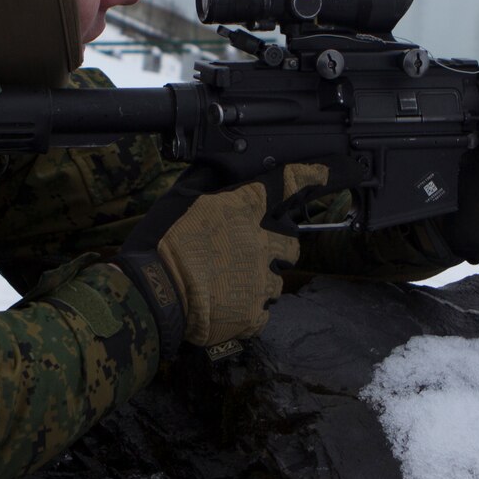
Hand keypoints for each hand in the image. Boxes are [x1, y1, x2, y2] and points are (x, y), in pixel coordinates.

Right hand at [119, 163, 329, 354]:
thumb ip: (205, 181)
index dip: (309, 176)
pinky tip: (229, 307)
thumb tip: (216, 165)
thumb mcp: (179, 198)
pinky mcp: (253, 314)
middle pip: (291, 244)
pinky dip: (249, 311)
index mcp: (244, 211)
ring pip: (278, 281)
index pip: (287, 185)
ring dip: (262, 280)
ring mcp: (260, 281)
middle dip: (281, 246)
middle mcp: (261, 243)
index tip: (323, 173)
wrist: (155, 292)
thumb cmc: (162, 241)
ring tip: (234, 284)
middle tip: (256, 251)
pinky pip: (262, 313)